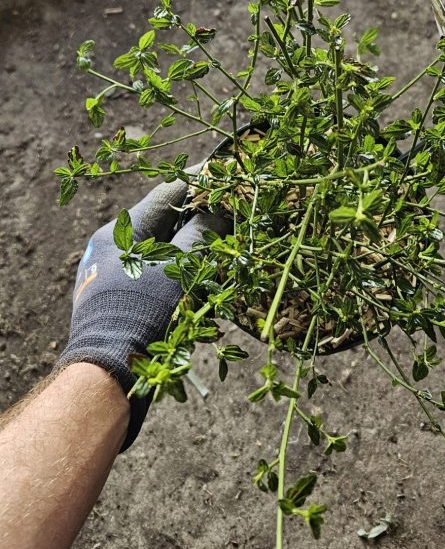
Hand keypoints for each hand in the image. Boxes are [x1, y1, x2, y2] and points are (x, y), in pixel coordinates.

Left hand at [58, 171, 221, 449]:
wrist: (107, 375)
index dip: (200, 181)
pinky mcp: (121, 306)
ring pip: (165, 256)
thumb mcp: (178, 268)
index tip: (227, 174)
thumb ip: (201, 232)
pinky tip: (204, 297)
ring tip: (221, 267)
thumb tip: (218, 206)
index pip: (166, 192)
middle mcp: (112, 251)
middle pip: (166, 225)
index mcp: (119, 233)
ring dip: (195, 259)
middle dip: (202, 225)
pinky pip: (159, 284)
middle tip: (233, 223)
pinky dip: (183, 285)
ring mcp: (114, 279)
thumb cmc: (140, 314)